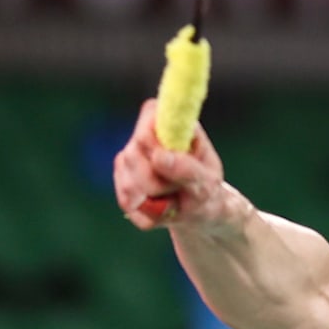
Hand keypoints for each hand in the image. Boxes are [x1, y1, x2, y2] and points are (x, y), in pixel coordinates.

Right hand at [113, 99, 229, 230]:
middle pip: (133, 155)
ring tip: (173, 197)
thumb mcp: (207, 181)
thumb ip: (187, 168)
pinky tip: (162, 207)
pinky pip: (127, 202)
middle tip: (180, 188)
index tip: (166, 160)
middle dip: (158, 182)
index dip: (154, 141)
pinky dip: (148, 212)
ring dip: (155, 199)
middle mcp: (143, 135)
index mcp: (170, 123)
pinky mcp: (121, 180)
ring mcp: (128, 157)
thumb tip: (159, 157)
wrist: (200, 210)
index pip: (149, 116)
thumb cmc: (205, 187)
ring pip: (129, 183)